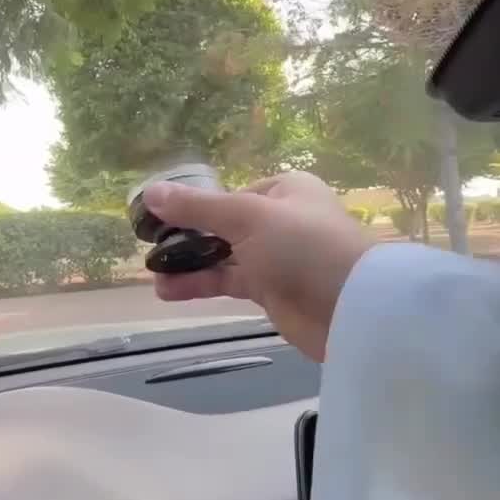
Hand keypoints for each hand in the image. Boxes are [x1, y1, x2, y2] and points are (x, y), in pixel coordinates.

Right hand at [143, 171, 374, 361]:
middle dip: (186, 237)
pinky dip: (201, 284)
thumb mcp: (246, 217)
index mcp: (284, 190)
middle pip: (223, 224)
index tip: (156, 219)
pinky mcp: (272, 291)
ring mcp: (276, 257)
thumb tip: (150, 192)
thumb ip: (197, 207)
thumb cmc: (302, 248)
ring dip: (189, 264)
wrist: (351, 310)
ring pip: (223, 255)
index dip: (194, 206)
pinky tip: (169, 290)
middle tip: (148, 249)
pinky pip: (229, 281)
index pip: (230, 194)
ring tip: (152, 275)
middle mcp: (281, 220)